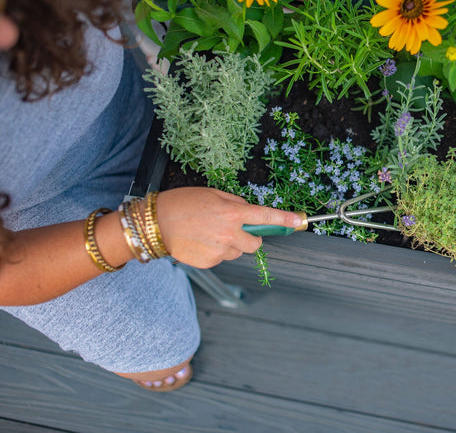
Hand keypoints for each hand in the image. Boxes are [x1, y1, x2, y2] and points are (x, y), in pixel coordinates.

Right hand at [154, 187, 302, 267]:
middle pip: (255, 244)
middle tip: (231, 229)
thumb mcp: (212, 194)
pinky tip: (200, 242)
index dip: (285, 219)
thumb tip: (249, 212)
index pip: (265, 217)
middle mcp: (230, 233)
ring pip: (237, 252)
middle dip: (249, 238)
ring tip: (208, 234)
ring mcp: (220, 250)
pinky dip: (215, 252)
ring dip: (230, 245)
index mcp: (233, 212)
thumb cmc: (182, 203)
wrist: (155, 223)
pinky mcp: (210, 263)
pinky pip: (221, 258)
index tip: (299, 221)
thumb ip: (235, 203)